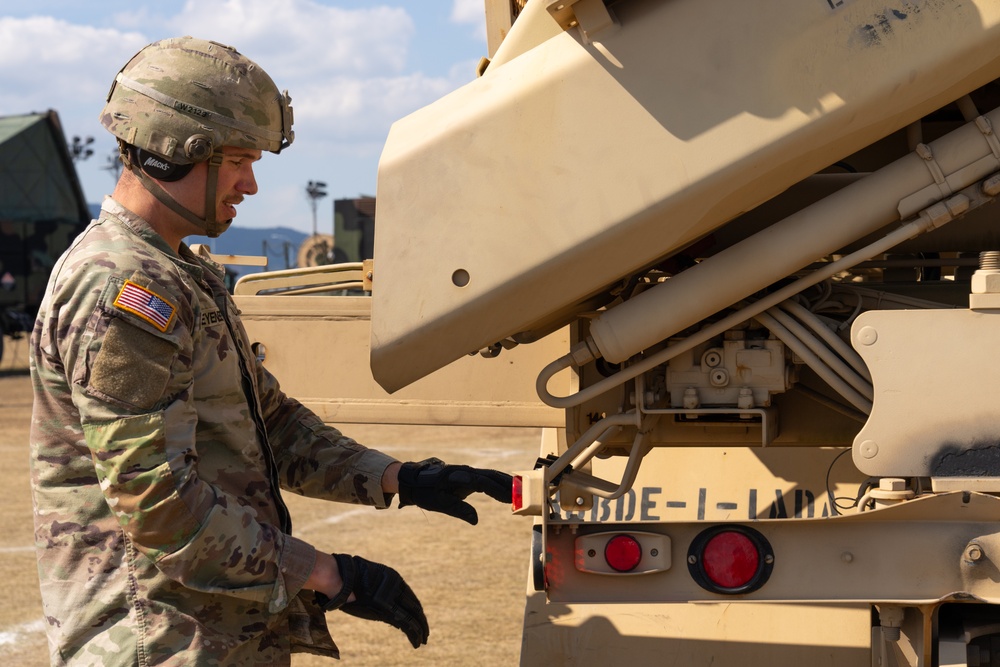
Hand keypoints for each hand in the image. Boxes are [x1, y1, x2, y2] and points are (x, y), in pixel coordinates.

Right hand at [316, 553, 428, 648]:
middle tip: (425, 632)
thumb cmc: (347, 578)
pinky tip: (417, 642)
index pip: (409, 596)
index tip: (419, 618)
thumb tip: (378, 597)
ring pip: (414, 617)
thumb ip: (378, 587)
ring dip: (420, 629)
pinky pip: (406, 624)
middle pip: (414, 606)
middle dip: (421, 620)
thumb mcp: (368, 579)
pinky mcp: (388, 611)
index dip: (415, 609)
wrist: (340, 577)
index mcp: (393, 578)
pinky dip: (414, 634)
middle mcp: (396, 587)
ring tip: (423, 640)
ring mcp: (393, 599)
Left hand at [397, 457, 512, 524]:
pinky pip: (487, 478)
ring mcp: (468, 472)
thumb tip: (476, 520)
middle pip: (493, 477)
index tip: (513, 498)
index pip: (485, 483)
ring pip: (492, 476)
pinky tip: (507, 490)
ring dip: (506, 483)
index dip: (499, 490)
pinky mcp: (468, 476)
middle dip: (509, 485)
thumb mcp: (439, 504)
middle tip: (526, 495)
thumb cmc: (425, 492)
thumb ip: (458, 510)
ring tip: (522, 493)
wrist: (414, 480)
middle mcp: (467, 471)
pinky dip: (499, 483)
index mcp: (460, 477)